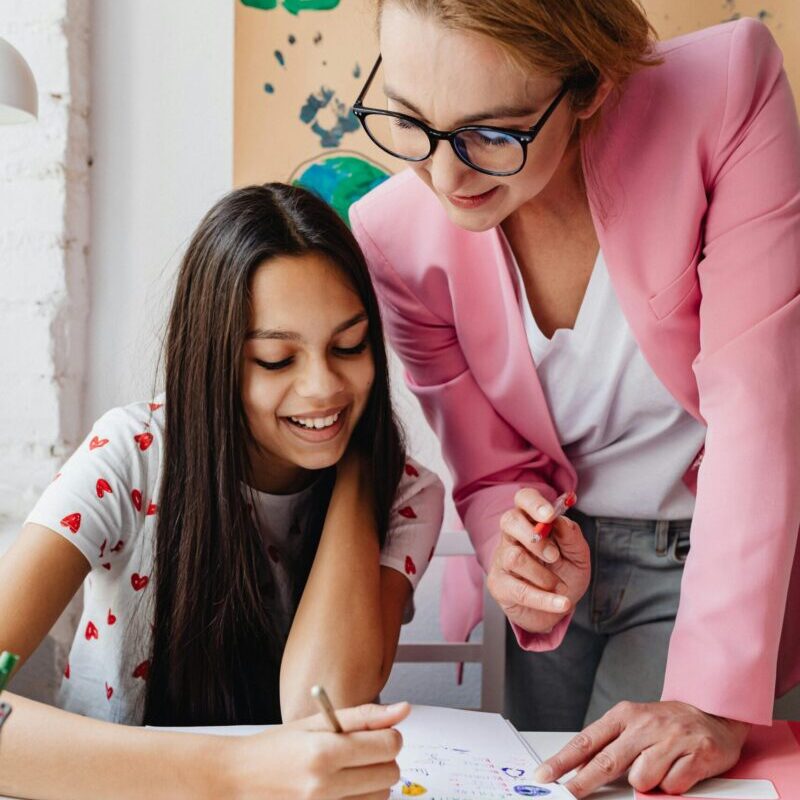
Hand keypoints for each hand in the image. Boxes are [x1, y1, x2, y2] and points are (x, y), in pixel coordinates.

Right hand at [223, 701, 409, 799]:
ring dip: (374, 782)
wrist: (238, 779)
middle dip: (384, 759)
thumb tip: (403, 710)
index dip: (390, 736)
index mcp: (325, 752)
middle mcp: (325, 786)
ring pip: (381, 797)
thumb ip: (363, 716)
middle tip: (363, 752)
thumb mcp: (316, 722)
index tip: (380, 734)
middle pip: (390, 774)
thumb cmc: (276, 747)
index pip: (388, 745)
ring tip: (350, 771)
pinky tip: (344, 788)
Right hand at [486, 488, 589, 633]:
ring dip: (543, 575)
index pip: (524, 499)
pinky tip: (560, 603)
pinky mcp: (499, 585)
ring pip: (514, 557)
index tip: (550, 515)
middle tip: (554, 555)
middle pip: (510, 521)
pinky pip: (518, 590)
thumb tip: (561, 521)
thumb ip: (572, 537)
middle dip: (533, 536)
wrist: (557, 608)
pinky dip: (544, 599)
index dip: (534, 503)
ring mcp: (502, 560)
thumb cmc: (565, 575)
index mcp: (531, 521)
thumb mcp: (578, 555)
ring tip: (559, 586)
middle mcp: (512, 536)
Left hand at [534, 700, 749, 796]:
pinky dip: (672, 785)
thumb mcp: (634, 725)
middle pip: (606, 762)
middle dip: (582, 784)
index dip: (563, 760)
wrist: (715, 715)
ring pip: (641, 779)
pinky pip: (672, 786)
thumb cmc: (666, 725)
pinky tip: (679, 768)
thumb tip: (579, 770)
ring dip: (646, 782)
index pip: (586, 741)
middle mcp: (644, 724)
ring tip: (659, 766)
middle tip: (566, 796)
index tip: (544, 775)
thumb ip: (610, 745)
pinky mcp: (696, 754)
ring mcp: (670, 738)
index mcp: (624, 715)